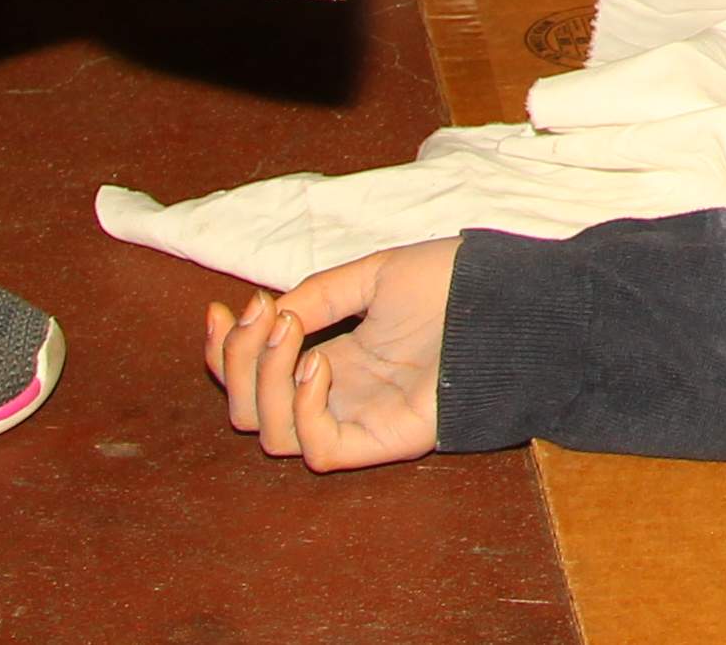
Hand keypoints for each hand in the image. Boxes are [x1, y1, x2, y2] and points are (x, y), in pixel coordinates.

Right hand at [205, 240, 460, 470]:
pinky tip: (317, 366)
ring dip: (263, 380)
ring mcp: (357, 421)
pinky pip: (319, 451)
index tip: (223, 307)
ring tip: (290, 330)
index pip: (253, 376)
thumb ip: (321, 294)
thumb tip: (272, 313)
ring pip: (272, 437)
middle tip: (262, 312)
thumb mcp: (372, 275)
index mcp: (331, 357)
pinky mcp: (382, 440)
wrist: (502, 302)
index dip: (226, 351)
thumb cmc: (450, 286)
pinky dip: (302, 412)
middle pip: (249, 411)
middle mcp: (336, 396)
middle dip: (236, 362)